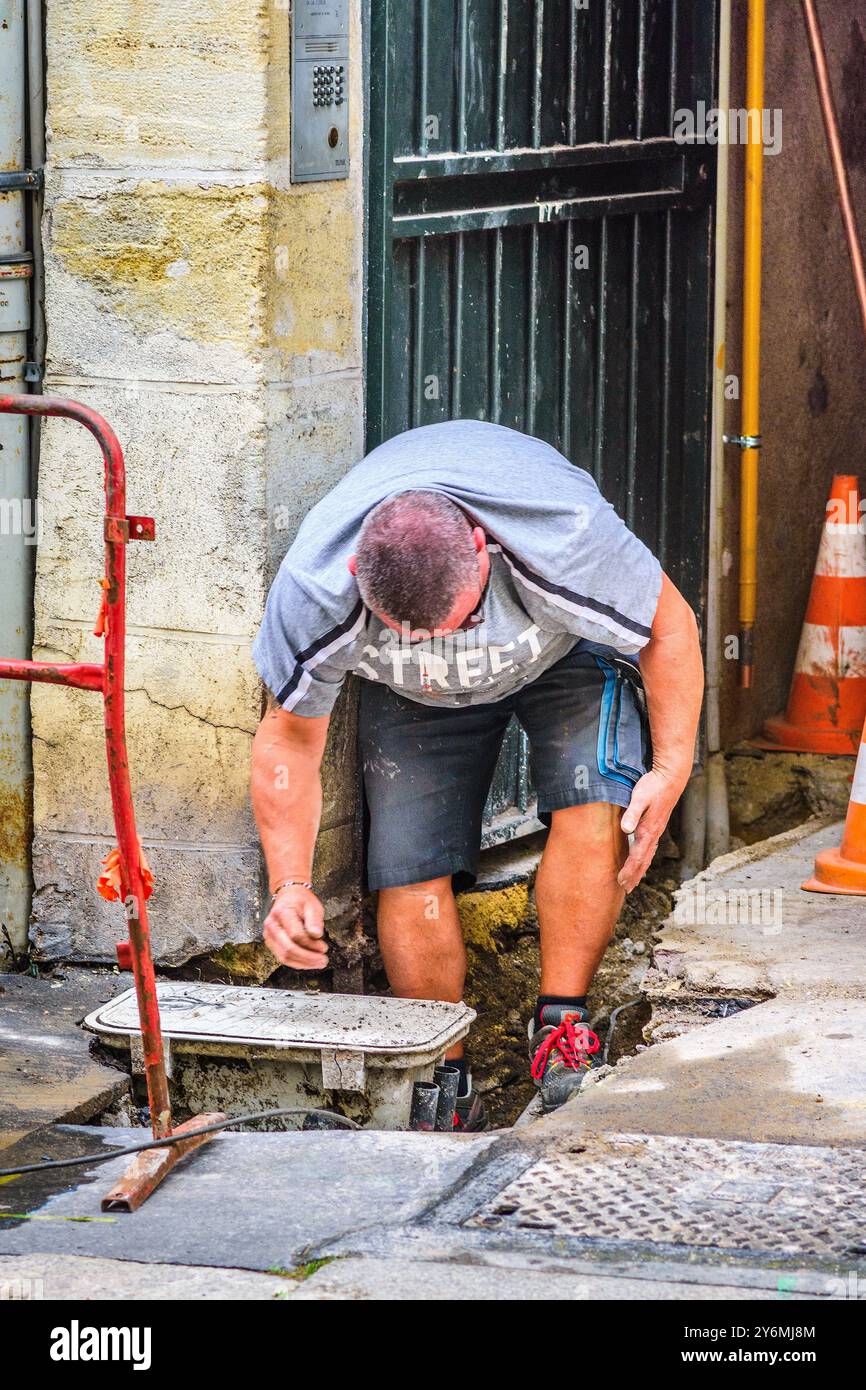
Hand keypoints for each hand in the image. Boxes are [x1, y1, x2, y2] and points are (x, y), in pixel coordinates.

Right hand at [263, 885, 328, 969]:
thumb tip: (316, 935)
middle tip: (324, 961)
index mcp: (282, 913)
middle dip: (308, 957)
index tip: (324, 947)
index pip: (295, 935)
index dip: (311, 944)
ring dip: (303, 963)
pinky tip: (309, 962)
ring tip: (319, 963)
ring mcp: (269, 936)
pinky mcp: (271, 943)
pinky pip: (282, 958)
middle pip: (288, 948)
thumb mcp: (312, 905)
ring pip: (284, 957)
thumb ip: (314, 920)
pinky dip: (297, 963)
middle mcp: (271, 925)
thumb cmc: (301, 901)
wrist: (288, 897)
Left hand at [617, 769, 684, 892]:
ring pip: (648, 855)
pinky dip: (645, 859)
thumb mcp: (640, 797)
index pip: (638, 856)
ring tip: (633, 881)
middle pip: (644, 860)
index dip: (629, 870)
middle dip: (635, 875)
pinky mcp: (657, 825)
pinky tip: (642, 860)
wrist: (671, 777)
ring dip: (640, 870)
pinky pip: (650, 848)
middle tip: (626, 889)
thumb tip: (626, 829)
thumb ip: (632, 813)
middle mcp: (654, 833)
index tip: (621, 882)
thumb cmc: (653, 786)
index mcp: (648, 830)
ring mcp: (657, 830)